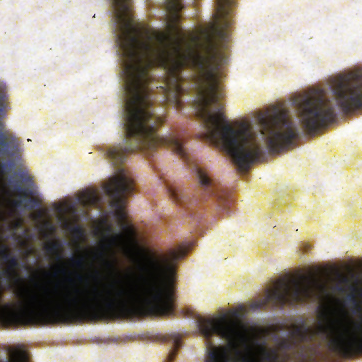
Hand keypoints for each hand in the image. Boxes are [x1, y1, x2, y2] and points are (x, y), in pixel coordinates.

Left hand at [118, 132, 244, 261]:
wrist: (169, 246)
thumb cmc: (183, 197)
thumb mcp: (195, 172)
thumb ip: (190, 140)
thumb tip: (173, 116)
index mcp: (225, 200)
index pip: (226, 178)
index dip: (208, 158)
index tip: (190, 143)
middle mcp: (209, 218)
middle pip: (183, 180)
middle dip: (162, 157)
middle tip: (152, 150)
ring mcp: (185, 232)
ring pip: (156, 192)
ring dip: (141, 170)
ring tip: (134, 161)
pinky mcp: (161, 241)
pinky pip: (142, 211)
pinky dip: (135, 199)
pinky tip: (137, 196)